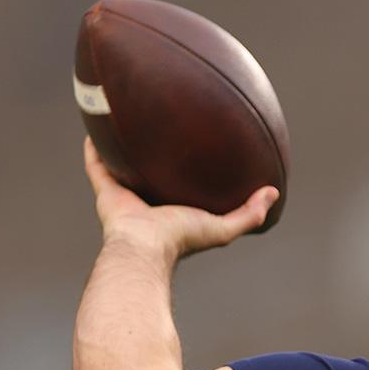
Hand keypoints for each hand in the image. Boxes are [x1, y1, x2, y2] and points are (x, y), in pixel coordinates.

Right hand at [83, 136, 278, 258]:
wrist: (145, 246)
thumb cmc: (182, 239)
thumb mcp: (223, 227)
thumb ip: (249, 213)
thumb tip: (273, 192)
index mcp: (172, 212)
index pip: (180, 190)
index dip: (187, 173)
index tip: (197, 153)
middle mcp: (148, 204)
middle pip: (151, 177)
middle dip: (156, 158)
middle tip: (163, 131)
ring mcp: (125, 197)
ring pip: (123, 168)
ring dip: (124, 150)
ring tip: (128, 123)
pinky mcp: (106, 192)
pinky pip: (97, 166)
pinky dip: (95, 149)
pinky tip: (97, 128)